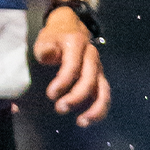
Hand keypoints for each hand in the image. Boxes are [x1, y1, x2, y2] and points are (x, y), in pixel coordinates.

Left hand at [35, 5, 110, 125]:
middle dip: (76, 97)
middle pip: (89, 80)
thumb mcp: (45, 38)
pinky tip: (86, 119)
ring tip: (81, 122)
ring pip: (103, 90)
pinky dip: (98, 109)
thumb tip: (47, 56)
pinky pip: (103, 95)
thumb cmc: (54, 37)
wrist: (70, 28)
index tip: (50, 94)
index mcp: (77, 45)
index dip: (63, 82)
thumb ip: (45, 48)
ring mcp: (98, 68)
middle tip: (60, 108)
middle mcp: (91, 57)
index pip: (72, 66)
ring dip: (95, 109)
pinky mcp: (99, 77)